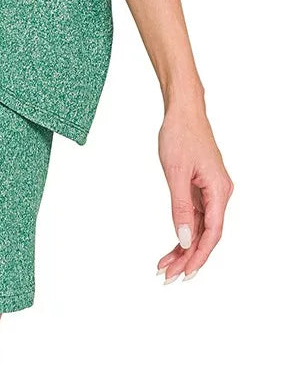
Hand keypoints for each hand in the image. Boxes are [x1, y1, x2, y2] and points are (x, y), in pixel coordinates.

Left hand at [156, 104, 232, 282]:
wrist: (183, 112)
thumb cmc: (180, 135)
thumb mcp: (176, 173)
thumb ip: (181, 208)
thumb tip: (185, 239)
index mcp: (219, 191)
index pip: (212, 233)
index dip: (199, 256)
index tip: (186, 273)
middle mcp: (220, 194)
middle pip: (207, 234)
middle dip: (188, 257)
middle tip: (168, 275)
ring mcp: (211, 191)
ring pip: (200, 227)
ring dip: (184, 247)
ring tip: (166, 265)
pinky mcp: (202, 187)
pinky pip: (195, 215)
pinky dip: (184, 230)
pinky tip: (173, 245)